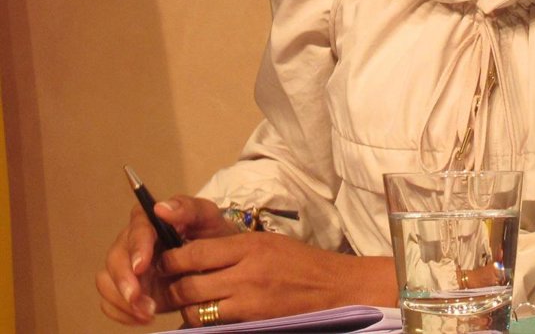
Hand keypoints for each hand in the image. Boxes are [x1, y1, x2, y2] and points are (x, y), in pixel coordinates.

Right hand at [96, 195, 232, 325]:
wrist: (219, 263)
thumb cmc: (212, 235)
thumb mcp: (208, 218)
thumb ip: (189, 208)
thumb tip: (161, 208)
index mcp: (151, 221)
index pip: (136, 229)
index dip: (136, 247)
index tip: (141, 266)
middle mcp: (133, 242)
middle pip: (115, 258)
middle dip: (124, 280)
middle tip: (139, 299)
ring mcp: (127, 267)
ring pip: (107, 281)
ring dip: (122, 300)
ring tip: (148, 313)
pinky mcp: (127, 289)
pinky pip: (110, 302)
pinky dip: (122, 313)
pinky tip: (143, 318)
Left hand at [157, 234, 395, 326]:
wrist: (335, 287)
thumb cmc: (302, 262)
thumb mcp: (268, 244)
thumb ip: (232, 249)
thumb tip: (193, 256)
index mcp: (249, 245)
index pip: (194, 253)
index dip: (172, 260)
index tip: (163, 262)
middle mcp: (245, 271)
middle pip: (188, 284)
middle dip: (171, 289)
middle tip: (164, 288)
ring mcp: (248, 300)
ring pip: (196, 310)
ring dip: (184, 310)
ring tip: (183, 305)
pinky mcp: (251, 322)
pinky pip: (214, 326)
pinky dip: (203, 324)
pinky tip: (204, 320)